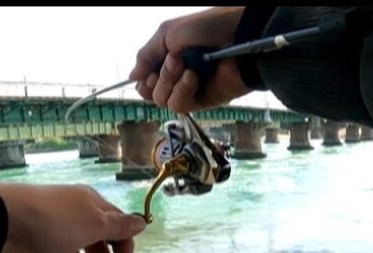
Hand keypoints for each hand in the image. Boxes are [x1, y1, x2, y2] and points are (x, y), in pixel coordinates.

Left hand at [0, 182, 146, 252]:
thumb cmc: (53, 221)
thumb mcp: (94, 224)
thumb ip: (118, 227)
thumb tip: (141, 222)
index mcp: (85, 204)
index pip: (111, 219)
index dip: (121, 239)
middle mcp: (65, 216)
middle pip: (91, 243)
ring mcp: (42, 233)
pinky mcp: (21, 250)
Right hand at [130, 7, 251, 112]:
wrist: (240, 38)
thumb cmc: (210, 28)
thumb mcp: (169, 33)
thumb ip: (147, 55)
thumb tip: (132, 77)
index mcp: (170, 58)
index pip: (145, 79)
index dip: (143, 77)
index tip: (148, 69)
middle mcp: (178, 76)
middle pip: (150, 93)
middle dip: (158, 76)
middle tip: (174, 61)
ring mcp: (191, 90)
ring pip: (162, 101)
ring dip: (169, 82)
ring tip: (186, 66)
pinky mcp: (204, 101)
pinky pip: (180, 105)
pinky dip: (182, 90)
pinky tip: (194, 77)